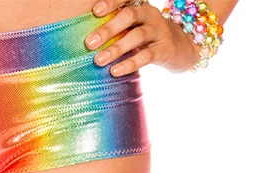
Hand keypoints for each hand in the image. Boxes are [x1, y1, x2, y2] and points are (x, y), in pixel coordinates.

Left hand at [85, 1, 201, 75]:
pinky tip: (115, 71)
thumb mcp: (132, 28)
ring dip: (116, 48)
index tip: (95, 11)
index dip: (112, 2)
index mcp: (140, 6)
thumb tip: (87, 40)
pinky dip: (130, 63)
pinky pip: (147, 55)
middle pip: (129, 15)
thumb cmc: (147, 38)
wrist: (180, 49)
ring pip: (137, 35)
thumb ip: (116, 28)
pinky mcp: (165, 49)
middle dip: (108, 29)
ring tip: (98, 60)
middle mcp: (150, 14)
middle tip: (89, 43)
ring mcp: (160, 31)